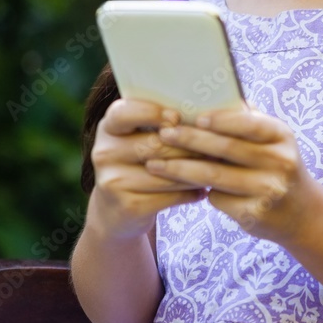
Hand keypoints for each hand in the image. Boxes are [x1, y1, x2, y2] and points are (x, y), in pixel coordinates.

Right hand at [89, 98, 206, 239]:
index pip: (124, 113)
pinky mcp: (127, 206)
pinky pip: (168, 196)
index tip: (177, 116)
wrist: (117, 210)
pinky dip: (190, 193)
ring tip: (217, 167)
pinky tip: (204, 190)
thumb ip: (160, 123)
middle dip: (190, 145)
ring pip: (166, 172)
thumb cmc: (138, 165)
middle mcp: (104, 152)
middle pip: (155, 144)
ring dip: (196, 170)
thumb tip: (204, 113)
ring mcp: (112, 181)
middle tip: (217, 145)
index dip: (151, 113)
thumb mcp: (138, 139)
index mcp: (108, 128)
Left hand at [145, 106, 319, 243]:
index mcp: (281, 136)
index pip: (249, 123)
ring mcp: (268, 190)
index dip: (221, 120)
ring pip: (215, 177)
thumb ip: (247, 120)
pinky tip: (175, 186)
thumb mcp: (272, 140)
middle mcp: (280, 162)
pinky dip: (197, 191)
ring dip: (180, 170)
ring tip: (154, 164)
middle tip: (163, 135)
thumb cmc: (276, 166)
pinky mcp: (254, 215)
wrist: (302, 213)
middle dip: (190, 141)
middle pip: (227, 149)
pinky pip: (218, 199)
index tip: (194, 116)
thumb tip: (211, 93)